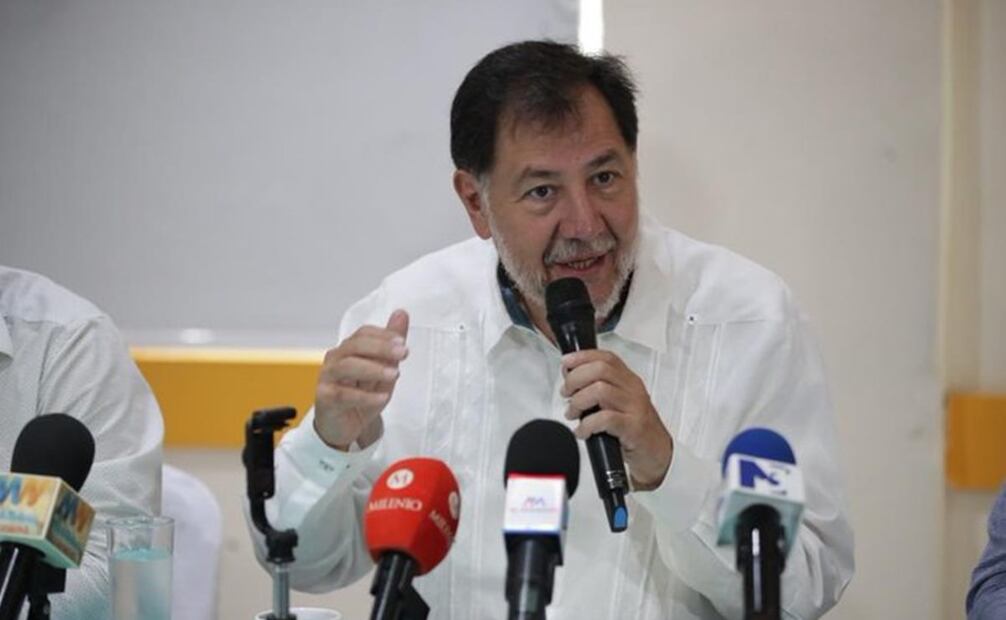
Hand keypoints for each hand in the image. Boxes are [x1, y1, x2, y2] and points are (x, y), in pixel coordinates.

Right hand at [313, 310, 408, 450]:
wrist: (344, 427)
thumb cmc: (362, 395)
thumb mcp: (383, 369)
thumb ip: (391, 344)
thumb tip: (402, 313)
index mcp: (348, 349)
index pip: (363, 333)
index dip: (383, 335)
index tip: (403, 343)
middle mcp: (335, 359)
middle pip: (355, 345)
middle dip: (381, 348)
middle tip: (403, 353)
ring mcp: (327, 377)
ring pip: (347, 366)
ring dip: (373, 369)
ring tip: (395, 374)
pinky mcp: (325, 398)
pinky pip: (343, 394)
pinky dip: (365, 396)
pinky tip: (381, 397)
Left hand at [561, 349, 672, 490]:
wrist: (657, 452)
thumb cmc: (634, 428)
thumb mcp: (618, 402)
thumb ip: (598, 389)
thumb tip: (570, 380)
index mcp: (628, 380)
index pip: (606, 357)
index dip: (582, 357)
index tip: (566, 363)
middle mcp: (632, 390)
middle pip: (600, 369)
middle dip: (575, 379)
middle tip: (567, 393)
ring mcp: (634, 407)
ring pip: (600, 390)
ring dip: (578, 402)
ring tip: (573, 413)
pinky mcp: (633, 427)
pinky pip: (605, 418)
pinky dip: (587, 425)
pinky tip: (583, 431)